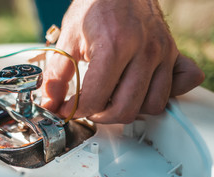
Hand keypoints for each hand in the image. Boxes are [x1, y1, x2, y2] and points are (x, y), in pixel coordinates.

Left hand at [42, 0, 203, 122]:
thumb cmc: (95, 7)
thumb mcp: (68, 37)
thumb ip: (57, 73)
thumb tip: (51, 102)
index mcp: (114, 46)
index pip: (95, 97)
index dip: (75, 110)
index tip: (67, 109)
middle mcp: (144, 51)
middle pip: (125, 109)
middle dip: (100, 115)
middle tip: (89, 107)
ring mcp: (162, 54)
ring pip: (151, 106)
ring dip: (128, 109)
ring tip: (111, 98)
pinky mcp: (173, 54)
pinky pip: (175, 90)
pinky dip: (157, 98)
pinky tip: (140, 92)